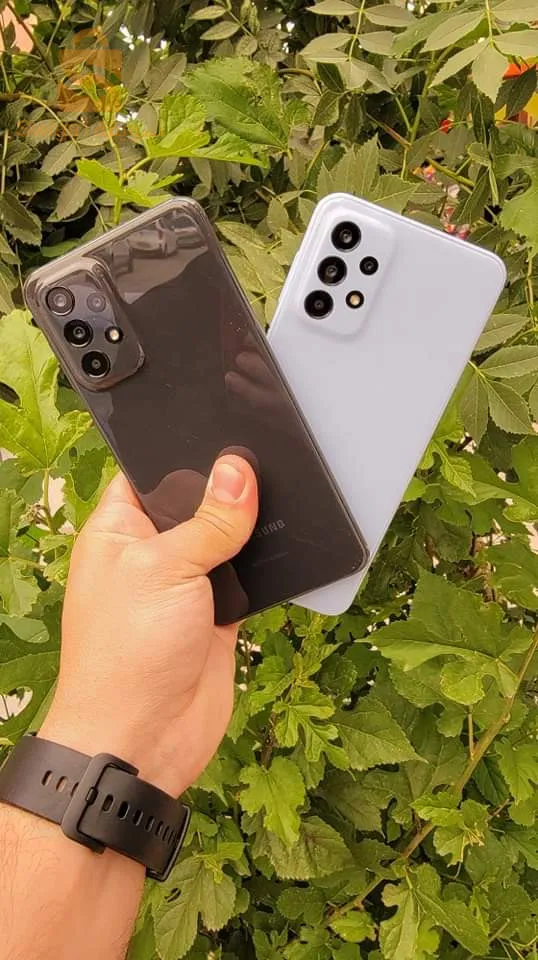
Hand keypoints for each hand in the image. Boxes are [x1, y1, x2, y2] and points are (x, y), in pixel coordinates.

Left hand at [39, 454, 257, 796]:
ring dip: (251, 529)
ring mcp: (185, 584)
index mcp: (118, 530)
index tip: (226, 431)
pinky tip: (290, 543)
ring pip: (227, 539)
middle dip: (228, 489)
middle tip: (268, 460)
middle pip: (197, 503)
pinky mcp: (217, 613)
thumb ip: (208, 520)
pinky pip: (248, 576)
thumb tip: (238, 471)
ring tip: (287, 494)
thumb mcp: (163, 568)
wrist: (144, 738)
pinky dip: (266, 565)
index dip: (185, 454)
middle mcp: (150, 552)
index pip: (150, 472)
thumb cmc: (126, 652)